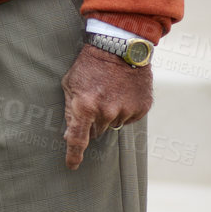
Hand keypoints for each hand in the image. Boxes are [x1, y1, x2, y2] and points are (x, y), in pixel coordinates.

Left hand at [61, 43, 152, 169]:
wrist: (119, 46)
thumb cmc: (89, 64)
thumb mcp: (69, 84)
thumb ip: (69, 110)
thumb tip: (69, 135)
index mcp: (84, 106)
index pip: (77, 140)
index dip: (74, 155)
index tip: (72, 165)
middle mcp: (106, 112)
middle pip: (97, 131)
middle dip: (93, 121)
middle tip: (95, 100)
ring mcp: (125, 110)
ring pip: (113, 124)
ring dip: (110, 114)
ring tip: (109, 92)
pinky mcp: (141, 108)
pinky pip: (129, 118)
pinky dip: (125, 109)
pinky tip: (122, 92)